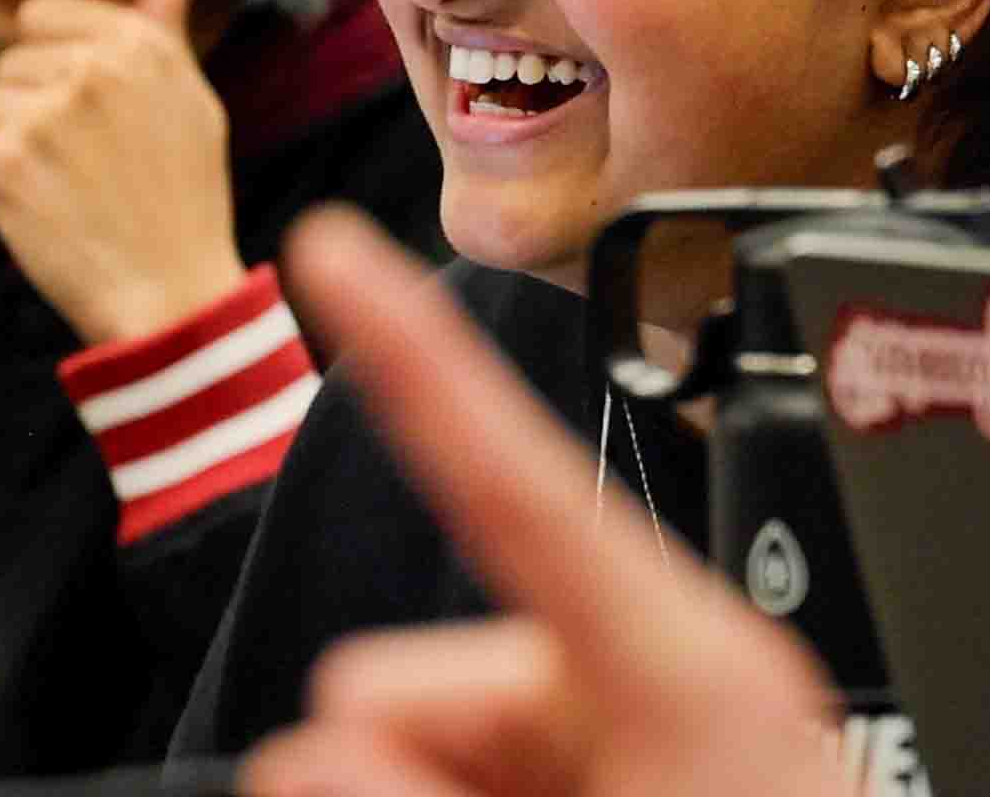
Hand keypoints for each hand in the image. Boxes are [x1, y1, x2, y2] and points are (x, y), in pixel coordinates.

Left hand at [0, 0, 246, 345]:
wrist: (168, 291)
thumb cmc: (184, 195)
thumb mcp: (192, 99)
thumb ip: (168, 25)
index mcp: (135, 44)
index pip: (42, 11)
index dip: (52, 54)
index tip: (78, 102)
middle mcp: (88, 68)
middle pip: (10, 58)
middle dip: (32, 100)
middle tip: (78, 155)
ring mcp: (40, 114)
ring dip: (8, 138)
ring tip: (60, 180)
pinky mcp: (0, 162)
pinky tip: (37, 201)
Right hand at [238, 210, 852, 796]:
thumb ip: (429, 782)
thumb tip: (308, 753)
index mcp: (681, 660)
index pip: (509, 473)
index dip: (410, 354)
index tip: (331, 246)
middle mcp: (641, 693)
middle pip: (397, 680)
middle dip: (393, 768)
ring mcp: (609, 755)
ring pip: (394, 749)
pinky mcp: (592, 781)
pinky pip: (445, 778)